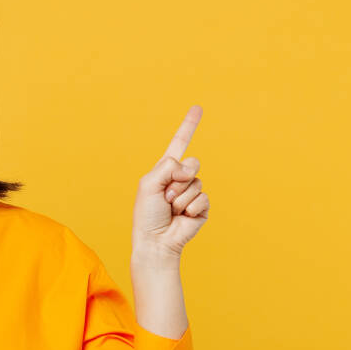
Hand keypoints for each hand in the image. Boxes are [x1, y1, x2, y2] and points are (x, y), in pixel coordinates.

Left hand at [132, 105, 209, 257]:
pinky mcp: (202, 207)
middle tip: (166, 196)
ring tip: (171, 209)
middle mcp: (180, 179)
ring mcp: (192, 192)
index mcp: (165, 170)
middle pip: (193, 163)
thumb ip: (167, 167)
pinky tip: (182, 216)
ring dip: (180, 198)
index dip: (189, 126)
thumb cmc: (147, 215)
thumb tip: (189, 168)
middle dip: (179, 179)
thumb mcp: (149, 184)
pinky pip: (203, 198)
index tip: (198, 108)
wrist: (156, 241)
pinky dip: (191, 207)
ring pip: (196, 183)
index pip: (179, 143)